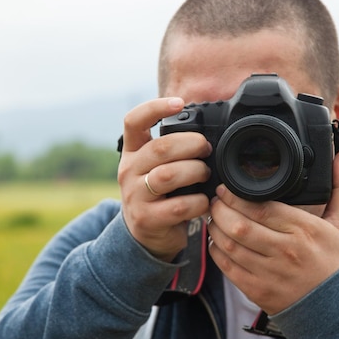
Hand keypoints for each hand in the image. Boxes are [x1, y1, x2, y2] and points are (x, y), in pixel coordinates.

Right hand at [118, 97, 211, 261]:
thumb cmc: (161, 194)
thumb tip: (209, 133)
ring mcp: (135, 196)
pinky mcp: (147, 219)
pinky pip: (178, 206)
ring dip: (195, 172)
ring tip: (206, 174)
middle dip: (191, 144)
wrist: (146, 235)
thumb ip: (173, 150)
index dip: (155, 108)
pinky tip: (204, 202)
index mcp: (132, 152)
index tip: (179, 103)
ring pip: (168, 175)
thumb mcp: (158, 167)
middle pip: (160, 148)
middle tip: (207, 149)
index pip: (133, 121)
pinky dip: (198, 202)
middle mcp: (129, 171)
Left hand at [207, 150, 338, 314]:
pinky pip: (227, 268)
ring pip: (229, 245)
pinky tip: (217, 241)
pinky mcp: (257, 290)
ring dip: (214, 228)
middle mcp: (285, 251)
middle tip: (214, 200)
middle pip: (240, 225)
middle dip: (219, 209)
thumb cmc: (334, 262)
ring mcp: (269, 272)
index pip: (261, 208)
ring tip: (213, 217)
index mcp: (304, 230)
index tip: (225, 188)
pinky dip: (216, 252)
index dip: (236, 196)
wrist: (334, 309)